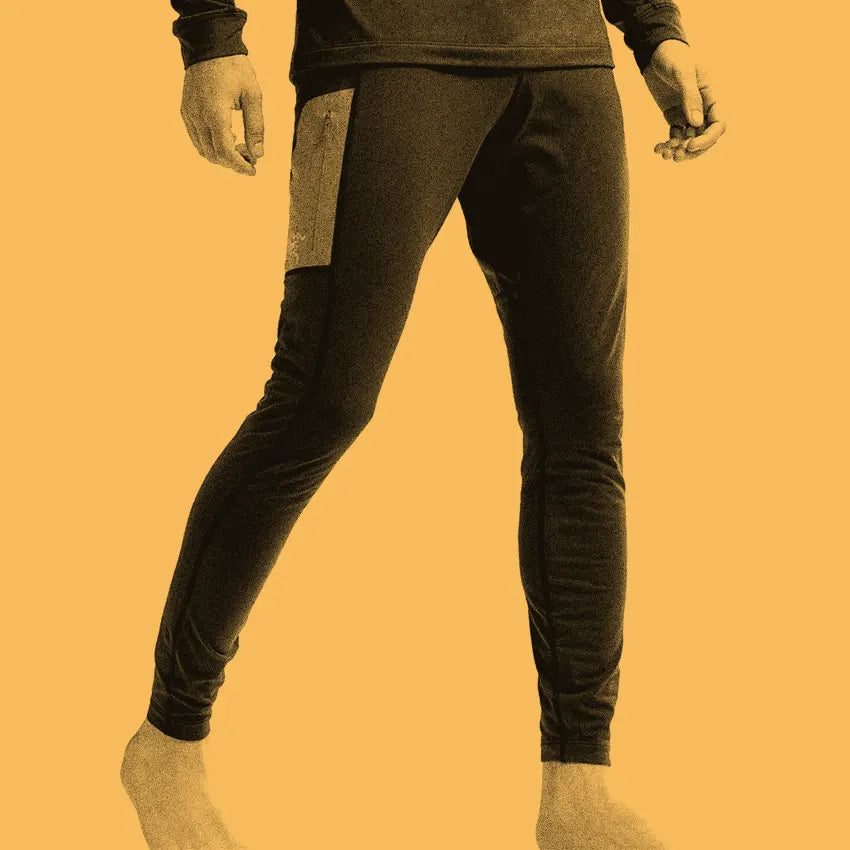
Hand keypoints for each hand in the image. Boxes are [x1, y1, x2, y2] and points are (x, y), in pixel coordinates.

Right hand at [180, 55, 264, 175]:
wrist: (210, 45)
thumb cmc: (234, 67)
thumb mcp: (253, 96)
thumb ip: (256, 127)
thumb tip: (258, 155)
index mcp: (215, 113)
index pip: (225, 152)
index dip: (239, 166)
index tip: (253, 170)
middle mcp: (198, 116)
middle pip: (213, 155)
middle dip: (233, 162)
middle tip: (250, 157)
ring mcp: (189, 114)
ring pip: (203, 150)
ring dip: (222, 156)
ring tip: (240, 146)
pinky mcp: (185, 111)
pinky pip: (196, 139)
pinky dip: (211, 146)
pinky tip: (227, 137)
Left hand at [642, 40, 725, 161]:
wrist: (655, 52)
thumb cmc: (673, 56)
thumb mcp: (682, 73)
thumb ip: (690, 97)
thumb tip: (696, 123)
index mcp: (711, 96)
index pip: (717, 124)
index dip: (707, 139)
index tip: (690, 146)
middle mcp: (702, 108)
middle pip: (704, 137)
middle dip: (691, 150)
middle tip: (676, 156)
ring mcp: (687, 113)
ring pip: (688, 140)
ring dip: (678, 150)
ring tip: (664, 154)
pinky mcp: (673, 116)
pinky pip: (674, 136)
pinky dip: (668, 145)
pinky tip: (657, 148)